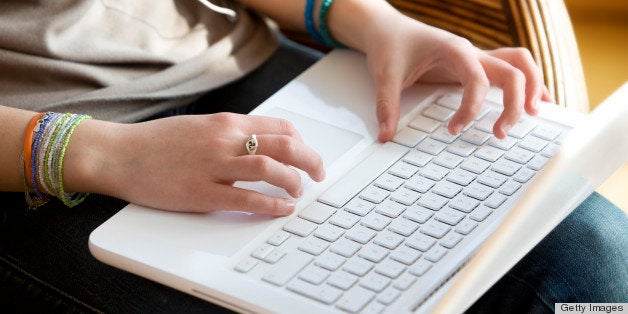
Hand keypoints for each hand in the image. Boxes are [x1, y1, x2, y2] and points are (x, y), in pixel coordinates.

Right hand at [65, 113, 324, 214]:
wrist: (119, 153)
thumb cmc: (158, 142)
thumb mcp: (200, 127)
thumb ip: (231, 134)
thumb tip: (260, 144)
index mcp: (226, 123)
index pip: (280, 126)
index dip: (302, 142)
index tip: (307, 155)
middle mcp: (225, 139)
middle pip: (284, 144)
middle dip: (310, 160)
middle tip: (319, 174)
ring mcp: (214, 165)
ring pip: (270, 167)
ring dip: (294, 181)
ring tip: (300, 192)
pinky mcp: (201, 192)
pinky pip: (247, 197)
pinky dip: (272, 204)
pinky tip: (284, 208)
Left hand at [364, 16, 551, 140]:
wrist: (388, 28)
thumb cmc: (391, 45)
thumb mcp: (384, 75)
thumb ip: (387, 105)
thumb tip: (386, 136)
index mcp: (454, 51)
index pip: (477, 80)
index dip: (471, 109)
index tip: (454, 130)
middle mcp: (472, 52)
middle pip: (512, 72)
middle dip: (513, 103)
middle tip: (501, 133)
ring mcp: (476, 58)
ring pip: (519, 64)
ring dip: (531, 87)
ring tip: (535, 114)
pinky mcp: (475, 66)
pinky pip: (510, 69)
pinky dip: (526, 83)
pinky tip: (532, 102)